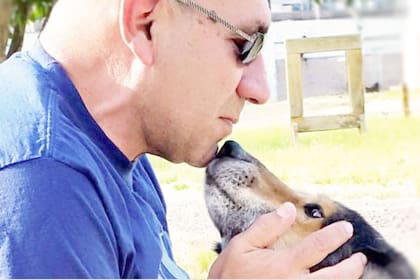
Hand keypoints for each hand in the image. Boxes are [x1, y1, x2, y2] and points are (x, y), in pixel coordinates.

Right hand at [208, 202, 366, 277]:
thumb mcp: (241, 245)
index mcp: (283, 265)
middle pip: (335, 277)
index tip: (346, 227)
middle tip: (360, 258)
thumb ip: (266, 227)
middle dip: (352, 267)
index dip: (335, 235)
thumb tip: (288, 209)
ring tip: (352, 272)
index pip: (317, 247)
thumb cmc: (229, 276)